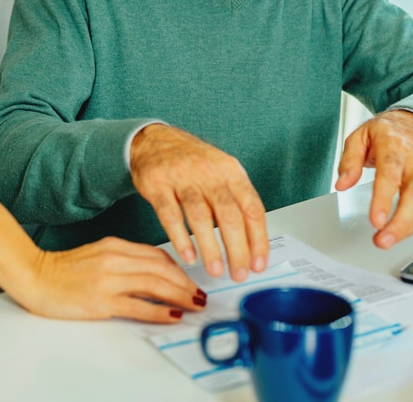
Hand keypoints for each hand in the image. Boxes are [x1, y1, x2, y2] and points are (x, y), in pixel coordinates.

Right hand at [0, 205, 204, 324]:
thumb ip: (121, 259)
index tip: (190, 279)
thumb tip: (149, 271)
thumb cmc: (61, 269)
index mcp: (114, 246)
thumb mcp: (95, 254)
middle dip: (186, 283)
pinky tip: (173, 315)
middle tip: (200, 295)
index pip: (156, 254)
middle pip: (161, 269)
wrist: (33, 275)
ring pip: (155, 285)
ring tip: (195, 304)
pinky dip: (160, 310)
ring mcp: (108, 280)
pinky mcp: (101, 301)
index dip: (179, 268)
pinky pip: (138, 305)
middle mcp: (114, 259)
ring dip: (180, 295)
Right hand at [129, 124, 268, 280]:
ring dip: (210, 247)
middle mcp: (209, 173)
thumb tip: (252, 244)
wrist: (154, 139)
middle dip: (237, 249)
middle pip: (229, 215)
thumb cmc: (192, 162)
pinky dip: (180, 238)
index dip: (258, 239)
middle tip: (238, 273)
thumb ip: (236, 202)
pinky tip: (187, 256)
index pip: (252, 208)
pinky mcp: (158, 184)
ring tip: (215, 269)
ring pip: (201, 216)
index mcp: (231, 172)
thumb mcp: (221, 172)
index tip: (258, 264)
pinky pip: (170, 214)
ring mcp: (182, 177)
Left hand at [335, 109, 412, 248]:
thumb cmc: (388, 132)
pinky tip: (403, 232)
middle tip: (383, 240)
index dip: (384, 200)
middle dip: (400, 223)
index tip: (376, 220)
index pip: (390, 175)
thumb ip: (349, 161)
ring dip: (408, 228)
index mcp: (395, 146)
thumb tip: (342, 184)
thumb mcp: (360, 136)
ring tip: (387, 240)